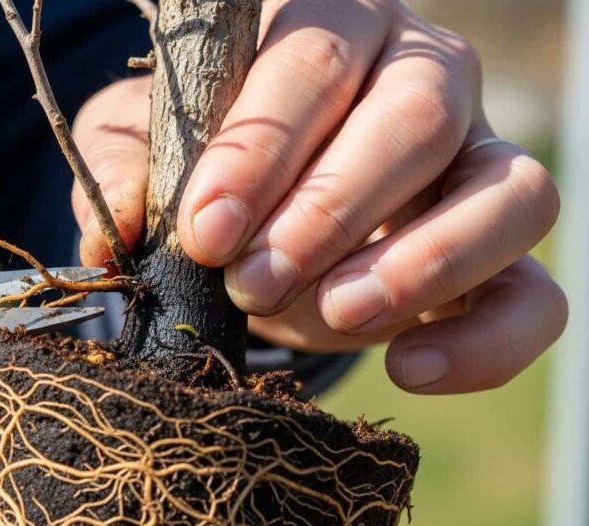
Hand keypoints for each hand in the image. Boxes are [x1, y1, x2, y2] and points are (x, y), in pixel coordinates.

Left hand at [71, 0, 565, 394]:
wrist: (254, 213)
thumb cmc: (200, 162)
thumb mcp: (138, 145)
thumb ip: (120, 170)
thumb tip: (111, 240)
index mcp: (329, 27)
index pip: (314, 62)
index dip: (261, 149)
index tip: (204, 230)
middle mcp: (421, 75)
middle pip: (416, 118)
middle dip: (327, 211)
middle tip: (249, 281)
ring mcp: (477, 161)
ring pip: (510, 193)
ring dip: (421, 264)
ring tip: (334, 313)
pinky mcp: (500, 253)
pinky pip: (538, 296)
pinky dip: (486, 341)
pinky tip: (408, 369)